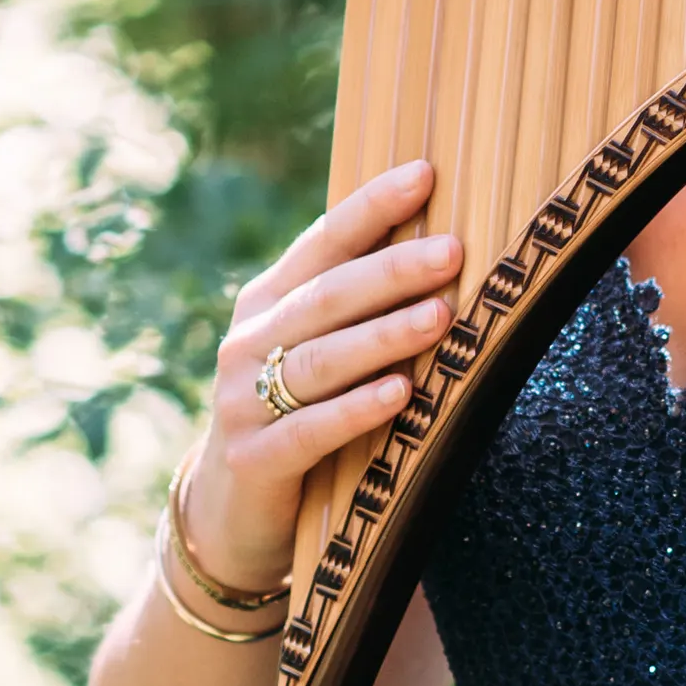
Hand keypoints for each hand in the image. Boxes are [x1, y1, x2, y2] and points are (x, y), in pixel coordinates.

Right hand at [180, 162, 461, 596]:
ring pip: (322, 360)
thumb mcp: (315, 350)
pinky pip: (311, 430)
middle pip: (328, 297)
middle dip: (393, 271)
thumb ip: (355, 305)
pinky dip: (357, 410)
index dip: (371, 207)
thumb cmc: (297, 413)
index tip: (425, 174)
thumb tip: (441, 242)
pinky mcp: (253, 460)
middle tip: (454, 251)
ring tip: (442, 316)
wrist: (232, 512)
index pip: (323, 242)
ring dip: (385, 336)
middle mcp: (247, 342)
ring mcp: (242, 401)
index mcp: (267, 302)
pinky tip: (401, 393)